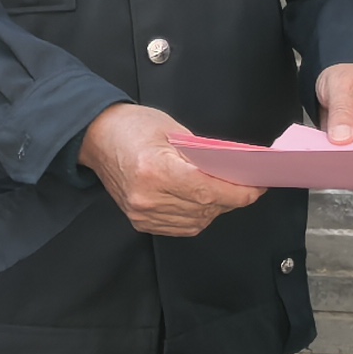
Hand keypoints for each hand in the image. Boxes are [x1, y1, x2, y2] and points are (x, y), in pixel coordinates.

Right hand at [81, 101, 265, 237]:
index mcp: (155, 171)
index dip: (238, 193)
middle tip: (248, 186)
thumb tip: (233, 171)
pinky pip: (181, 227)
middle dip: (232, 198)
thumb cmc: (131, 127)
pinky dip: (198, 216)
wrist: (95, 138)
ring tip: (226, 192)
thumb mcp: (172, 130)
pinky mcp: (140, 221)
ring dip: (216, 208)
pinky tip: (203, 202)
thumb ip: (203, 154)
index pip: (207, 191)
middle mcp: (147, 197)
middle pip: (205, 208)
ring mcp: (142, 212)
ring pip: (196, 221)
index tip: (256, 187)